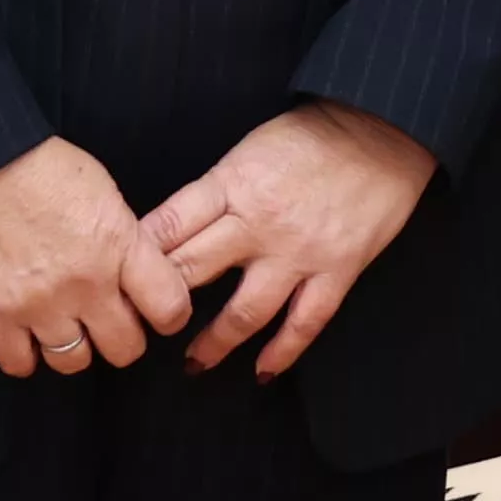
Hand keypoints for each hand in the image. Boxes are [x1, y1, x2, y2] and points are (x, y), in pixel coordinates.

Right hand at [0, 137, 201, 378]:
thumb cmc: (39, 164)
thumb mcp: (103, 191)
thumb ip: (124, 240)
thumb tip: (133, 274)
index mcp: (119, 246)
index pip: (169, 307)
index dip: (168, 314)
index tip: (155, 309)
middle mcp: (84, 284)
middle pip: (125, 348)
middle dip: (122, 336)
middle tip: (108, 318)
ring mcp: (38, 305)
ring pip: (75, 362)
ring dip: (74, 347)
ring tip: (65, 324)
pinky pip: (19, 363)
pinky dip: (25, 354)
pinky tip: (27, 334)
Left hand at [145, 102, 437, 376]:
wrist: (383, 128)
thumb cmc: (314, 132)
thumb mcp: (250, 147)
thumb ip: (217, 189)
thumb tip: (177, 227)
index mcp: (231, 184)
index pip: (168, 227)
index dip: (137, 258)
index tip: (117, 282)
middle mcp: (257, 223)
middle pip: (193, 272)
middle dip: (162, 304)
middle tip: (143, 329)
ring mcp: (298, 252)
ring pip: (244, 311)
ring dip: (215, 343)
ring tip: (194, 363)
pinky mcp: (336, 271)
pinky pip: (304, 323)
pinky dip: (282, 353)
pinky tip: (262, 372)